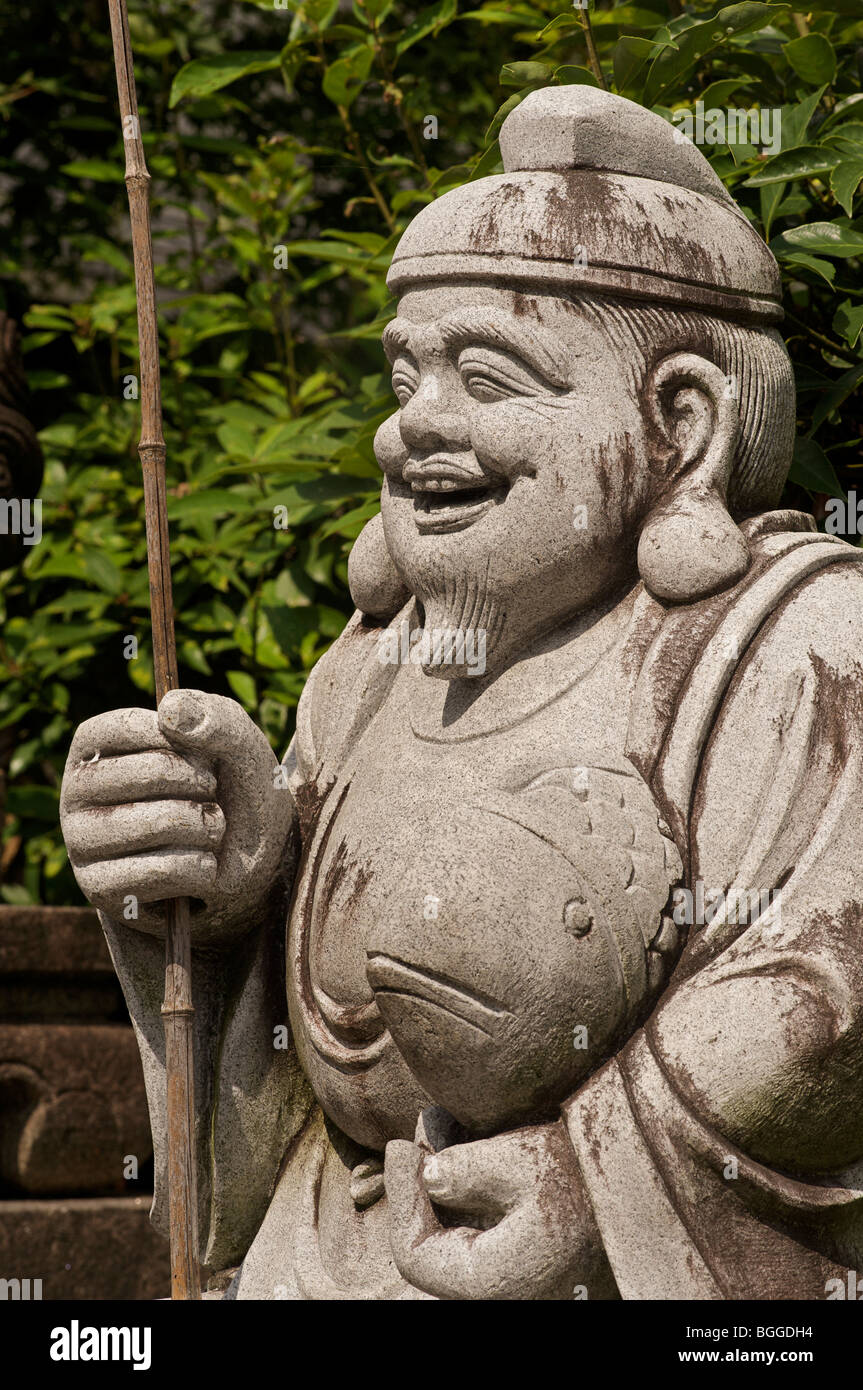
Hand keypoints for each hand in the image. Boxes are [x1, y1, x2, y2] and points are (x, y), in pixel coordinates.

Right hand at [60, 689, 294, 941]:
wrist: (247, 863)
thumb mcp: (239, 747)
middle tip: (212, 794)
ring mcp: (81, 840)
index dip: (177, 741)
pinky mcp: (100, 887)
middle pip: (147, 773)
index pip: (124, 728)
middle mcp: (77, 790)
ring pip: (157, 823)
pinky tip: (203, 865)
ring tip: (212, 829)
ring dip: (206, 827)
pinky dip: (200, 868)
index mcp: (96, 745)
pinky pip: (161, 872)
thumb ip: (215, 718)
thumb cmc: (232, 790)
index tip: (204, 754)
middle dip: (202, 784)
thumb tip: (170, 710)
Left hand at [385, 1116, 613, 1299]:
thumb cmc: (589, 1172)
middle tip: (420, 1127)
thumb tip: (428, 1175)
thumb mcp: (523, 1160)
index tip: (401, 1145)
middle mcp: (504, 1283)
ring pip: (456, 1223)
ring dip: (442, 1172)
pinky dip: (466, 1176)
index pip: (416, 1255)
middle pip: (435, 1238)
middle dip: (420, 1179)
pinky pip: (480, 1216)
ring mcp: (515, 1263)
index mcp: (495, 1281)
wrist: (646, 1173)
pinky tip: (465, 1132)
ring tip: (441, 1118)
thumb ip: (464, 1170)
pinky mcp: (528, 1242)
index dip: (400, 1198)